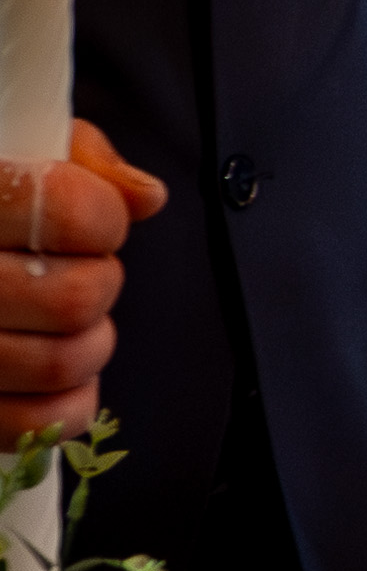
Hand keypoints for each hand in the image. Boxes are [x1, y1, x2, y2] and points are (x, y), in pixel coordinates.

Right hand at [0, 127, 163, 439]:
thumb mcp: (19, 146)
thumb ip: (83, 158)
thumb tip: (144, 197)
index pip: (70, 213)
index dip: (103, 218)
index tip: (89, 218)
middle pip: (76, 298)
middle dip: (100, 285)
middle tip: (77, 272)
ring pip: (61, 363)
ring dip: (89, 343)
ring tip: (66, 321)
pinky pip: (34, 423)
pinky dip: (67, 401)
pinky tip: (55, 368)